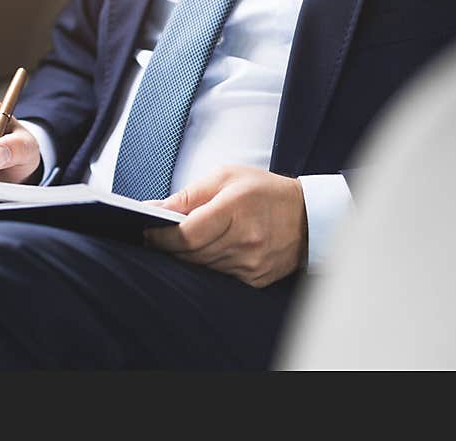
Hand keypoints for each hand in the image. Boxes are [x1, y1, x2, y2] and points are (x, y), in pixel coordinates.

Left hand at [144, 166, 307, 287]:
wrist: (308, 216)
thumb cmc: (264, 191)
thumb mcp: (226, 177)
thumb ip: (189, 195)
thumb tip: (155, 209)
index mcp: (234, 210)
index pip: (186, 234)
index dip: (160, 236)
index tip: (146, 231)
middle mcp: (244, 240)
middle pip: (190, 253)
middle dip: (169, 245)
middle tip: (156, 235)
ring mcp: (251, 263)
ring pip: (202, 266)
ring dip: (187, 255)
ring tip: (181, 240)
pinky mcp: (255, 279)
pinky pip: (219, 275)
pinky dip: (208, 263)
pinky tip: (209, 249)